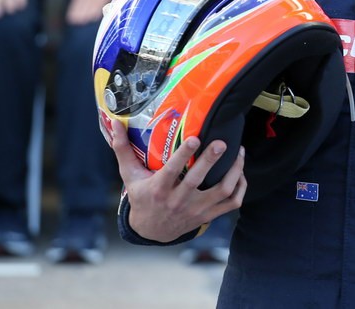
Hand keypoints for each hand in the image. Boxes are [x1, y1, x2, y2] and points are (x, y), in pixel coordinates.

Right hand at [110, 119, 246, 242]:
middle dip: (211, 161)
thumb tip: (114, 123)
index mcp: (159, 189)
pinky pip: (231, 203)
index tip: (195, 138)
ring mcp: (196, 210)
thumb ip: (123, 149)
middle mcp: (178, 200)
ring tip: (238, 152)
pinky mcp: (208, 215)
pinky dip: (240, 188)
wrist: (152, 231)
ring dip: (233, 172)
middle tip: (222, 143)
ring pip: (221, 191)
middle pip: (198, 181)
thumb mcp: (129, 176)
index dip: (184, 155)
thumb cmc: (141, 197)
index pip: (172, 171)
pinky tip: (240, 173)